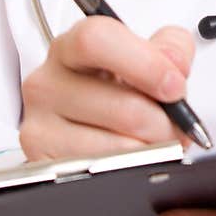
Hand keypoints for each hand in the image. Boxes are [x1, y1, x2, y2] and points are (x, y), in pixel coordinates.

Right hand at [19, 20, 193, 160]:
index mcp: (70, 47)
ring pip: (117, 147)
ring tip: (156, 144)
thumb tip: (176, 64)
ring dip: (151, 151)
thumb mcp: (145, 60)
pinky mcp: (44, 164)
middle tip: (176, 127)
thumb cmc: (117, 91)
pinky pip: (102, 174)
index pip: (97, 40)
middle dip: (162, 123)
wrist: (90, 132)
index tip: (175, 86)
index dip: (145, 64)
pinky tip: (132, 160)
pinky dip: (131, 170)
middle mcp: (46, 83)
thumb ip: (170, 49)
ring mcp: (39, 127)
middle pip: (121, 107)